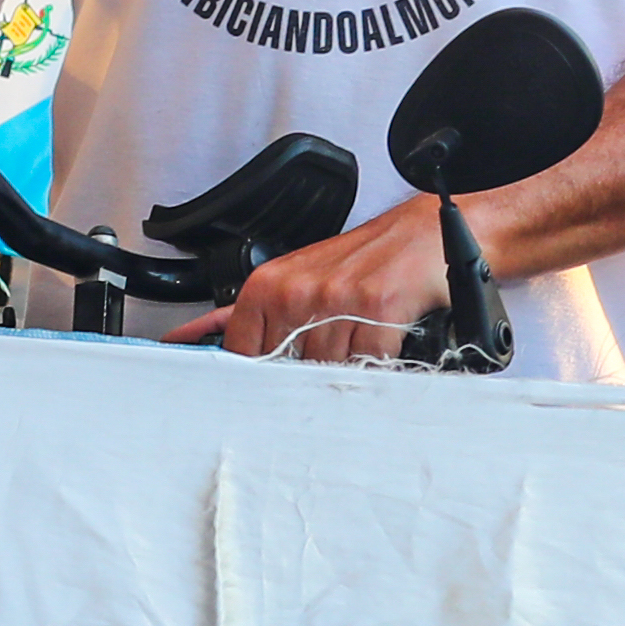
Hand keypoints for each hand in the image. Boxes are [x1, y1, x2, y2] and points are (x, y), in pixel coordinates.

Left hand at [197, 198, 451, 363]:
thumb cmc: (361, 260)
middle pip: (286, 370)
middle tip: (331, 354)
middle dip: (307, 374)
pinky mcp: (376, 310)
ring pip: (326, 370)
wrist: (421, 236)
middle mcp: (299, 291)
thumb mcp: (298, 278)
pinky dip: (376, 362)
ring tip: (359, 340)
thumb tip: (203, 336)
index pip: (242, 352)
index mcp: (270, 285)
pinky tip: (380, 342)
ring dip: (346, 367)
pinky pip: (366, 364)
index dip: (255, 377)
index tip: (264, 389)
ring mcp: (336, 301)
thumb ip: (257, 314)